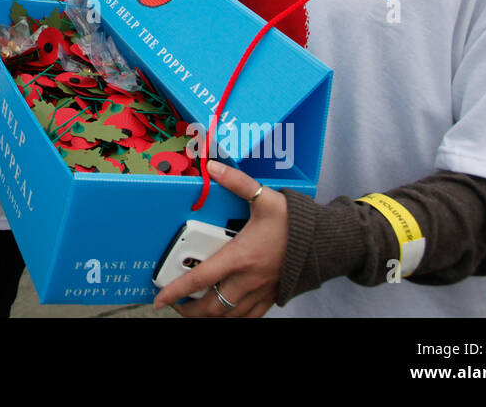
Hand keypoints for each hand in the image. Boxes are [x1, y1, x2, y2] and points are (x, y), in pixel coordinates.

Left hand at [153, 161, 287, 317]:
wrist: (326, 243)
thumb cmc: (295, 223)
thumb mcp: (265, 197)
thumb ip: (237, 182)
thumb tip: (213, 167)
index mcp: (240, 257)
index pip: (200, 279)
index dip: (176, 291)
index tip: (159, 298)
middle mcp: (247, 279)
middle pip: (211, 307)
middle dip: (187, 310)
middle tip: (173, 303)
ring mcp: (260, 292)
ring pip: (228, 316)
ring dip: (207, 317)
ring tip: (193, 309)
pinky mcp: (272, 297)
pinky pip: (248, 317)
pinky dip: (231, 318)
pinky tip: (223, 312)